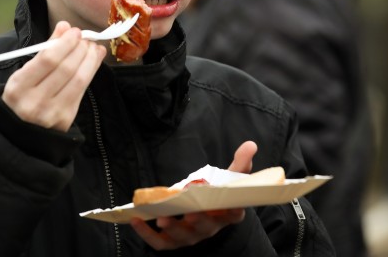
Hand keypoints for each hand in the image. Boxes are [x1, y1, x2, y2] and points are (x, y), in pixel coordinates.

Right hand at [1, 21, 105, 131]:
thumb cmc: (22, 95)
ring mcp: (51, 113)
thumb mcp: (23, 74)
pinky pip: (81, 90)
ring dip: (90, 59)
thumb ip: (44, 50)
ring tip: (93, 46)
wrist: (20, 133)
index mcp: (18, 87)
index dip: (65, 43)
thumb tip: (65, 27)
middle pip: (66, 69)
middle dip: (79, 49)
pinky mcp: (66, 119)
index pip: (47, 60)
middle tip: (86, 37)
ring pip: (78, 80)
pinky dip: (91, 71)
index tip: (75, 31)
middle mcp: (34, 102)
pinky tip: (94, 60)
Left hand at [130, 141, 257, 250]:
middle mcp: (210, 227)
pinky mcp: (172, 241)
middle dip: (197, 219)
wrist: (203, 211)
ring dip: (172, 228)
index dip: (232, 211)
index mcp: (227, 214)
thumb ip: (240, 164)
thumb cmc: (217, 194)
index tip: (229, 205)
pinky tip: (137, 220)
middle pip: (206, 226)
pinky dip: (147, 234)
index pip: (234, 214)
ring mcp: (191, 236)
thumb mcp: (229, 178)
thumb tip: (250, 144)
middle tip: (189, 211)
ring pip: (182, 236)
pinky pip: (160, 242)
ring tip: (162, 217)